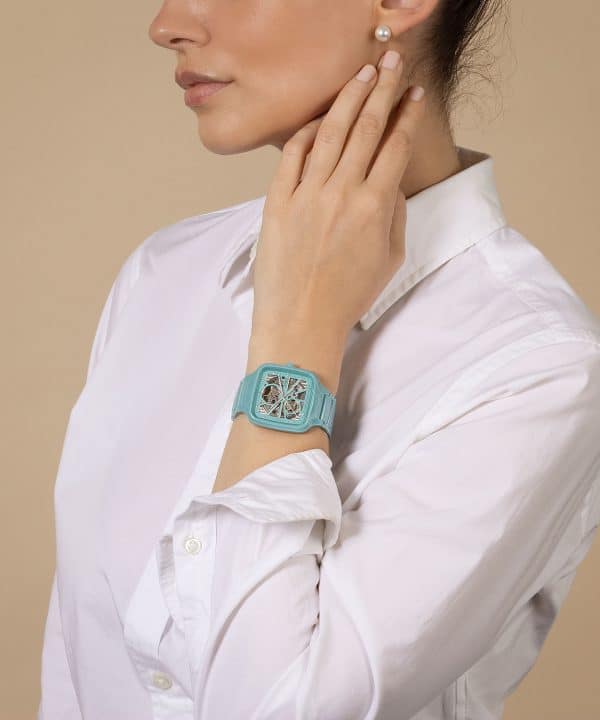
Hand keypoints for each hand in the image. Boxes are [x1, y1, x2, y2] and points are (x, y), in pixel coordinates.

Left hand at [250, 51, 425, 343]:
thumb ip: (395, 216)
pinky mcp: (277, 202)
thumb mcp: (389, 260)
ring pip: (330, 132)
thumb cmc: (347, 297)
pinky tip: (318, 119)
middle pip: (366, 128)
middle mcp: (342, 193)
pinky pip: (292, 156)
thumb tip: (391, 184)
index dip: (408, 115)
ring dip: (348, 99)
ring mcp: (307, 195)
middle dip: (382, 89)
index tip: (414, 94)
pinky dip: (306, 133)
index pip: (395, 146)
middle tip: (391, 61)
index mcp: (375, 207)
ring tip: (361, 74)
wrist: (301, 322)